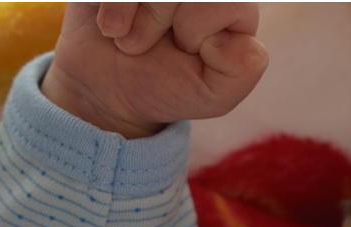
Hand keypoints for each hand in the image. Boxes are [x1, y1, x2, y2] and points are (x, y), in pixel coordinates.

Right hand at [41, 2, 267, 138]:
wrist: (107, 89)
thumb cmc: (165, 85)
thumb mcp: (213, 94)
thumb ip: (242, 70)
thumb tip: (232, 39)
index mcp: (232, 7)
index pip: (231, 0)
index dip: (199, 30)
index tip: (184, 52)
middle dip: (161, 18)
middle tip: (146, 46)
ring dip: (134, 13)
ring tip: (125, 40)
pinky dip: (113, 5)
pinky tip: (108, 25)